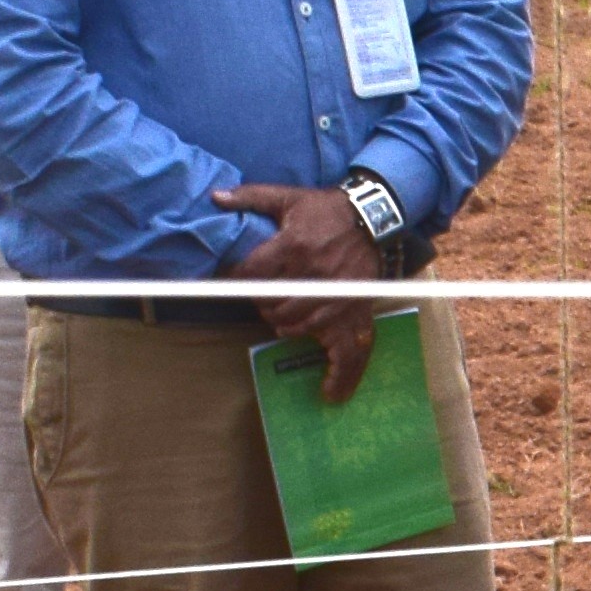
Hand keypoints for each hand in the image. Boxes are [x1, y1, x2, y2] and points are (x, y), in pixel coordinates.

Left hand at [210, 180, 389, 393]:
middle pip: (271, 307)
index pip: (252, 276)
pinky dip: (339, 375)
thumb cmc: (327, 209)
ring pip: (297, 327)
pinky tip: (328, 393)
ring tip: (281, 319)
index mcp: (293, 247)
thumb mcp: (289, 197)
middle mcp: (313, 277)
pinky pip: (348, 352)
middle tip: (262, 298)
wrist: (373, 216)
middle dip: (261, 305)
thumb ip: (252, 197)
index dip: (238, 280)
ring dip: (284, 326)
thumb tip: (216, 197)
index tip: (235, 280)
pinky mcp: (355, 312)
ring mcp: (335, 300)